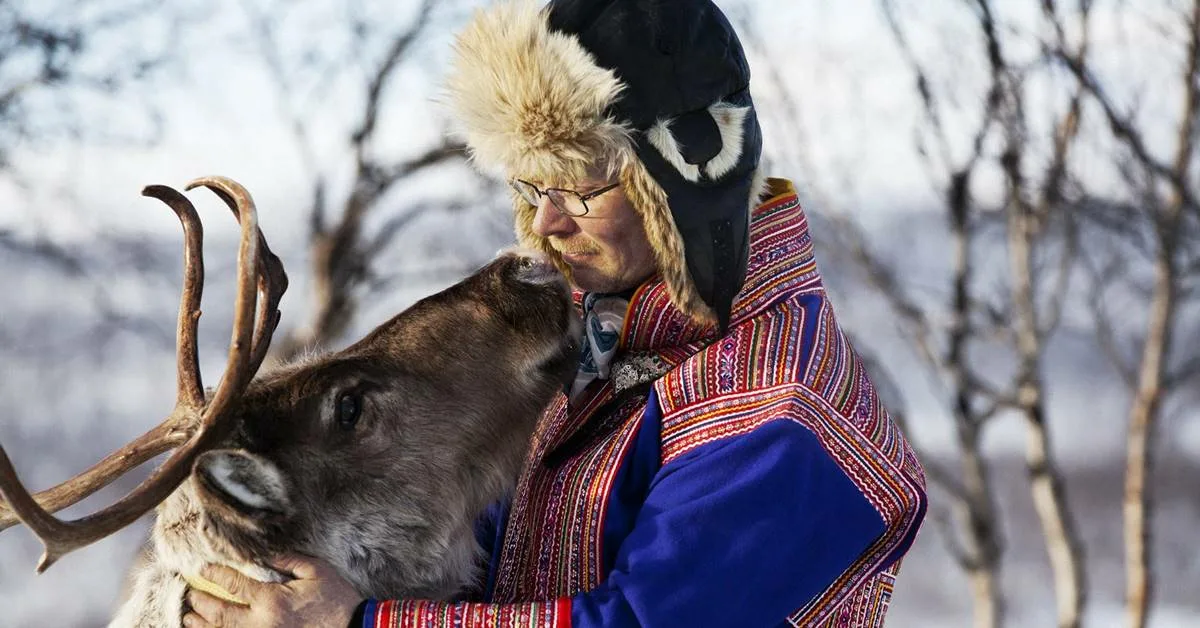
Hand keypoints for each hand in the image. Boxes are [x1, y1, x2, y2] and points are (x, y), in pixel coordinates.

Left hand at [183, 554, 360, 627]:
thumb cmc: (336, 599)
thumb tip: (266, 555)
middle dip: (201, 603)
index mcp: (273, 600)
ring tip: (189, 618)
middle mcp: (261, 623)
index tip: (203, 568)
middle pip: (220, 614)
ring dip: (204, 625)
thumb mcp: (316, 571)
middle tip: (191, 594)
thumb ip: (289, 561)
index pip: (234, 586)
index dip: (215, 575)